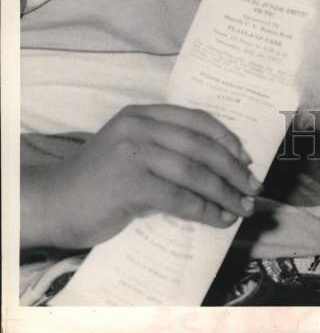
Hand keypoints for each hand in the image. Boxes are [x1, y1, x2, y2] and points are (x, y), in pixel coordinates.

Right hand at [23, 105, 261, 250]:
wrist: (52, 202)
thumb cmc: (96, 180)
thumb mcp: (129, 148)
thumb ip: (162, 145)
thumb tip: (216, 164)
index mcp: (142, 113)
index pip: (196, 119)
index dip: (226, 138)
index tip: (246, 157)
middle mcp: (140, 127)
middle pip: (201, 146)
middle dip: (233, 169)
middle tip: (253, 187)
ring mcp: (135, 153)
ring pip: (195, 171)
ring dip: (225, 192)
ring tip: (243, 207)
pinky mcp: (131, 184)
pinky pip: (180, 197)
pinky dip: (205, 210)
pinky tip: (219, 219)